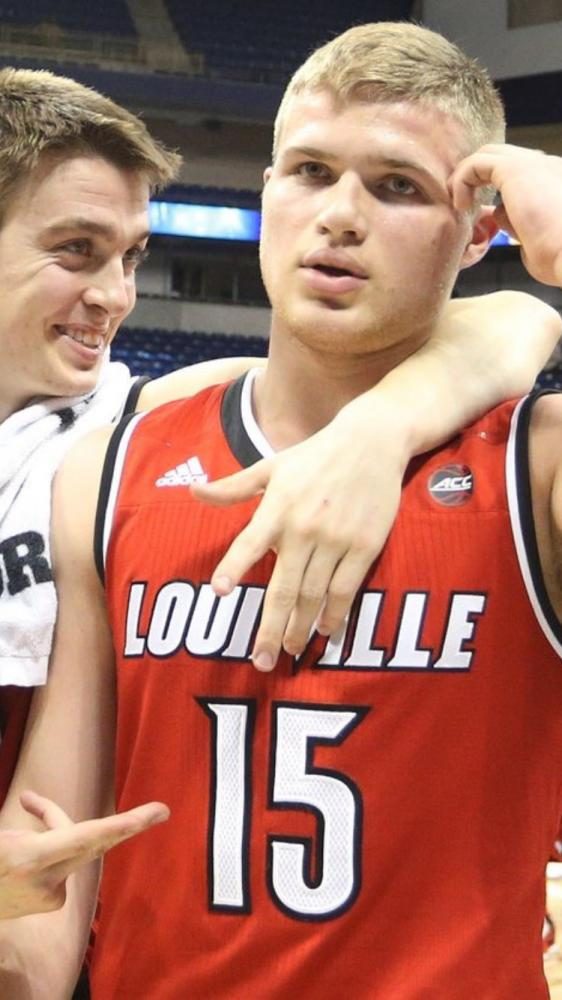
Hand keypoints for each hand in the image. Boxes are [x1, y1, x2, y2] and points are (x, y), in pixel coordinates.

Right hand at [0, 791, 168, 918]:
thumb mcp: (1, 837)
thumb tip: (42, 808)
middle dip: (128, 826)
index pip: (84, 838)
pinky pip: (63, 862)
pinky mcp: (53, 903)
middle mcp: (46, 880)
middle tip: (162, 810)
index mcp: (29, 859)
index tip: (154, 815)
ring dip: (57, 825)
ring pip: (72, 846)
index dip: (120, 825)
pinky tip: (26, 854)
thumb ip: (31, 828)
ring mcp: (52, 896)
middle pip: (93, 842)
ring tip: (26, 803)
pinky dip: (52, 848)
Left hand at [192, 406, 404, 670]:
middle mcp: (304, 527)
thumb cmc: (315, 455)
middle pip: (284, 588)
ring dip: (301, 627)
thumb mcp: (271, 466)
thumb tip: (192, 491)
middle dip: (271, 628)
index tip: (220, 591)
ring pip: (314, 595)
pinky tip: (325, 631)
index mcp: (277, 508)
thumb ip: (233, 488)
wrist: (372, 441)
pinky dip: (336, 615)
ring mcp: (336, 540)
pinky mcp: (364, 546)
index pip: (249, 542)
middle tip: (262, 661)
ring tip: (289, 650)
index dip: (234, 567)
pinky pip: (346, 589)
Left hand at [449, 143, 561, 285]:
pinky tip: (461, 205)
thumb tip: (500, 216)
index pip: (521, 175)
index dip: (497, 192)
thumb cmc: (561, 259)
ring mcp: (534, 164)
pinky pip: (477, 162)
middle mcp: (547, 167)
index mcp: (556, 183)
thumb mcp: (536, 244)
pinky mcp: (517, 169)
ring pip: (489, 154)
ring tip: (459, 204)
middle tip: (463, 204)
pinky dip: (462, 179)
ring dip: (467, 176)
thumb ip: (518, 226)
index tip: (482, 218)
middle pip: (503, 157)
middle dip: (477, 176)